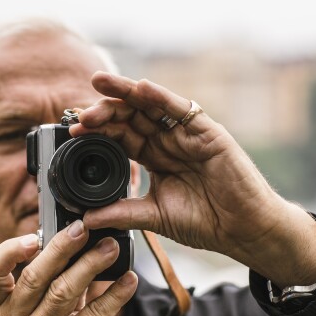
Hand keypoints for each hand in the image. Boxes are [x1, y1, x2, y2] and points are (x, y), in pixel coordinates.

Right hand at [0, 221, 137, 315]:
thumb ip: (50, 293)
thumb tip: (74, 251)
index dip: (7, 251)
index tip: (33, 236)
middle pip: (34, 275)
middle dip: (61, 247)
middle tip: (84, 228)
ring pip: (65, 290)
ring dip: (92, 264)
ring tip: (111, 248)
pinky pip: (95, 313)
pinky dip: (115, 293)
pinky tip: (128, 281)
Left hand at [70, 72, 315, 286]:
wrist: (243, 231)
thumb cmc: (205, 222)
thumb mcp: (154, 216)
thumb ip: (121, 213)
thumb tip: (85, 219)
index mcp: (154, 157)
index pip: (120, 137)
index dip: (97, 132)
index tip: (72, 133)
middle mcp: (168, 140)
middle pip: (130, 117)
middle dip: (104, 112)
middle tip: (79, 114)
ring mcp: (187, 133)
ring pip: (151, 105)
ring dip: (125, 94)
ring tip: (100, 85)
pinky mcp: (208, 132)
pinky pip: (181, 109)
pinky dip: (160, 97)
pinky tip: (140, 89)